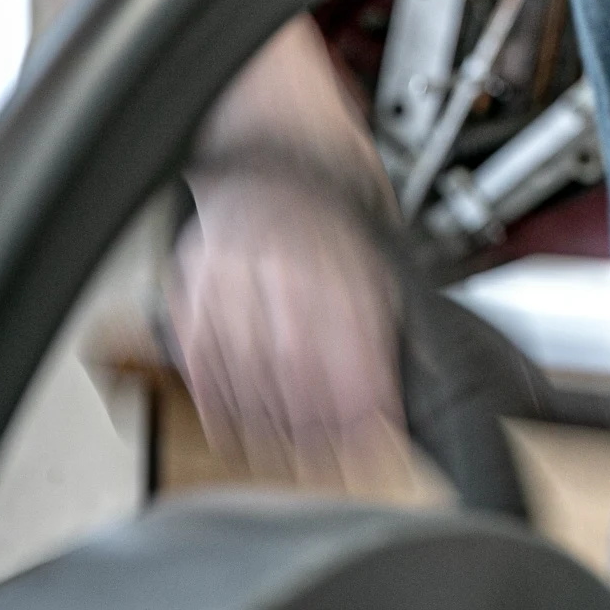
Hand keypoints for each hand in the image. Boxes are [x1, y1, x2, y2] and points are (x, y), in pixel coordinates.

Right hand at [165, 168, 421, 497]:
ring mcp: (233, 276)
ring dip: (272, 425)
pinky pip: (200, 358)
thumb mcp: (380, 253)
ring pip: (248, 369)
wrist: (274, 150)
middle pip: (299, 365)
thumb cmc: (333, 208)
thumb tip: (417, 381)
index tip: (375, 439)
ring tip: (293, 453)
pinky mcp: (192, 285)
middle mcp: (284, 267)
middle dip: (319, 424)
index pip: (353, 343)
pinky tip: (237, 430)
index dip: (364, 401)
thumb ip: (386, 316)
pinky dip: (218, 403)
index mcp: (340, 258)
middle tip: (335, 459)